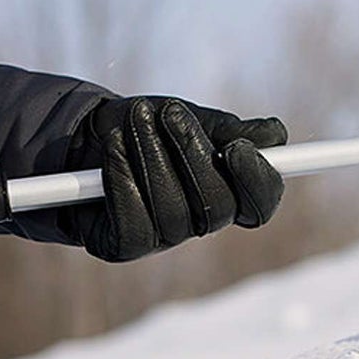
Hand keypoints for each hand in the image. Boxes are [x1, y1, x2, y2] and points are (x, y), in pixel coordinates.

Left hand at [65, 97, 286, 260]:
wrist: (86, 138)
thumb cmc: (148, 128)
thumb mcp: (191, 118)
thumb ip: (229, 130)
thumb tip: (272, 136)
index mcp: (228, 195)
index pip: (260, 205)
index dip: (256, 182)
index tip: (238, 147)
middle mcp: (200, 222)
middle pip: (217, 207)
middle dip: (192, 153)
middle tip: (169, 112)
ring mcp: (164, 238)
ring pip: (173, 213)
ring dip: (152, 157)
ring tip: (134, 119)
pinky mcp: (126, 246)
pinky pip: (133, 223)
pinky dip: (122, 179)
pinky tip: (113, 148)